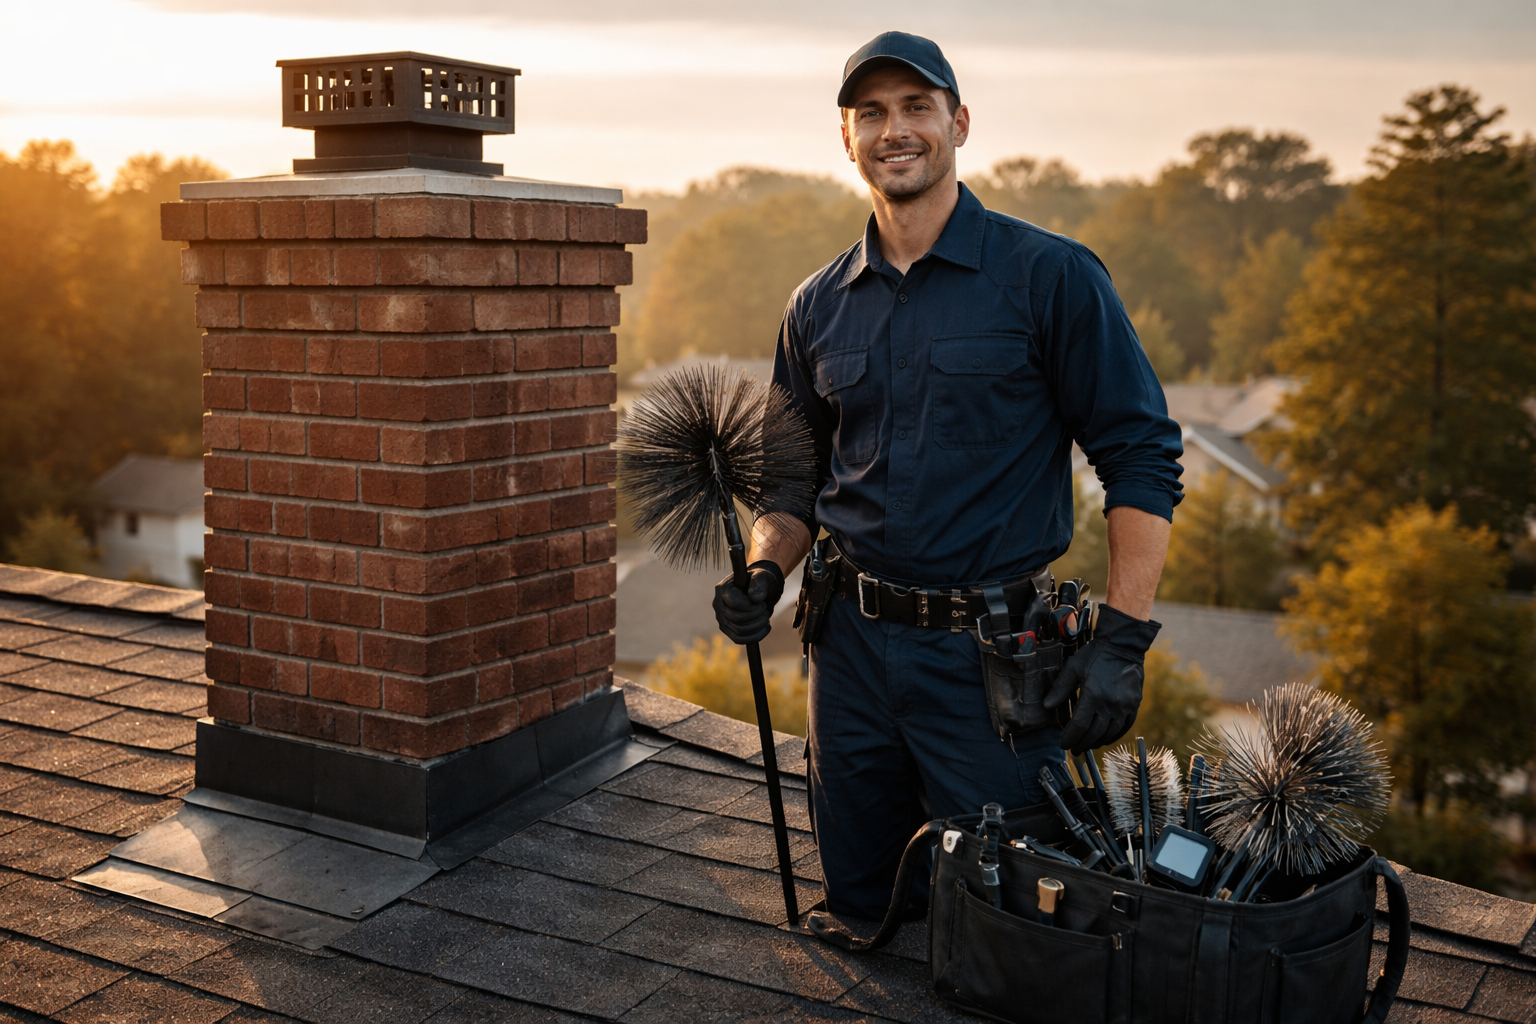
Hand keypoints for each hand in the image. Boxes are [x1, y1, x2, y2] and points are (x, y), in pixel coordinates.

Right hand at [713, 561, 785, 644]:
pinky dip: (755, 636)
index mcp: (723, 588)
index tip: (762, 602)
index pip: (735, 604)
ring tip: (766, 616)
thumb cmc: (760, 581)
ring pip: (739, 630)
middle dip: (756, 615)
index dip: (751, 607)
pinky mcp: (727, 629)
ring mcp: (721, 618)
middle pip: (737, 618)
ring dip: (758, 625)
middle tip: (765, 608)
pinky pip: (738, 639)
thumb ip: (759, 583)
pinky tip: (766, 627)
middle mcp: (718, 604)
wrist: (759, 590)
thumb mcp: (762, 577)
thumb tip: (755, 599)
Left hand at [1043, 604, 1159, 753]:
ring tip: (1086, 745)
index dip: (1070, 737)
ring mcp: (1124, 706)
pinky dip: (1114, 735)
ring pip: (1110, 733)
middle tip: (1073, 749)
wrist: (1123, 645)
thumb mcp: (1073, 668)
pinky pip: (1124, 727)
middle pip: (1094, 733)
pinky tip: (1104, 738)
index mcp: (1093, 695)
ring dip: (1096, 742)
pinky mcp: (1134, 705)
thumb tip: (1046, 705)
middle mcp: (1110, 704)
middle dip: (1081, 743)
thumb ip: (1060, 688)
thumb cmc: (1095, 655)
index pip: (1080, 725)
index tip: (1063, 744)